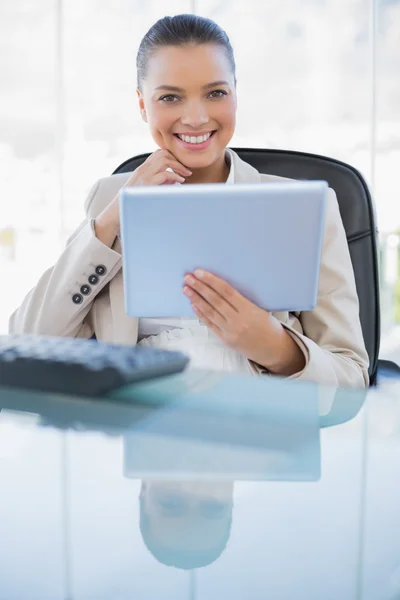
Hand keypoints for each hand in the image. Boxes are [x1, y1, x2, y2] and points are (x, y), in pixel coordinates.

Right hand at [95, 149, 191, 246]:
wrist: (119, 210)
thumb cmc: (134, 201)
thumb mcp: (147, 188)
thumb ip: (160, 181)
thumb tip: (176, 179)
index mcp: (142, 168)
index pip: (158, 153)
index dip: (171, 156)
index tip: (180, 165)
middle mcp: (143, 169)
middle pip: (163, 153)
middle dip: (177, 159)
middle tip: (186, 169)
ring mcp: (144, 175)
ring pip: (165, 159)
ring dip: (178, 166)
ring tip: (185, 174)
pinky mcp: (147, 183)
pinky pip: (165, 174)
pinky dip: (176, 176)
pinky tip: (180, 181)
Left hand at [182, 270, 305, 374]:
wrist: (274, 350)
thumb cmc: (269, 327)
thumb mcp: (259, 310)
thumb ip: (241, 301)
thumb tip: (220, 288)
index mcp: (249, 310)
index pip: (226, 291)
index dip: (211, 281)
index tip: (200, 272)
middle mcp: (238, 321)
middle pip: (215, 301)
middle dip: (200, 288)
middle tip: (188, 278)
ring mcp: (230, 332)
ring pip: (210, 312)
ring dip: (196, 299)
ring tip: (186, 289)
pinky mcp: (225, 340)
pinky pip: (210, 324)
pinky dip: (201, 314)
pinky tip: (193, 304)